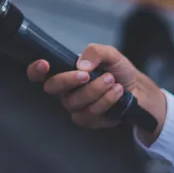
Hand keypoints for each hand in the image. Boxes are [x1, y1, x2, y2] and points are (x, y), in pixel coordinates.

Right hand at [26, 44, 166, 142]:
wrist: (138, 91)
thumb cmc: (119, 71)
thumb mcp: (110, 54)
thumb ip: (95, 52)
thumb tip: (81, 64)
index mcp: (65, 72)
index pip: (39, 73)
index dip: (35, 70)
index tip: (44, 64)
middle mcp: (65, 90)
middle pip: (52, 88)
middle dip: (68, 80)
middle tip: (87, 74)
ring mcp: (75, 106)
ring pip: (74, 102)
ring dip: (96, 90)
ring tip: (112, 81)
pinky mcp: (88, 120)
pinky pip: (90, 114)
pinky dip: (106, 101)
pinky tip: (117, 93)